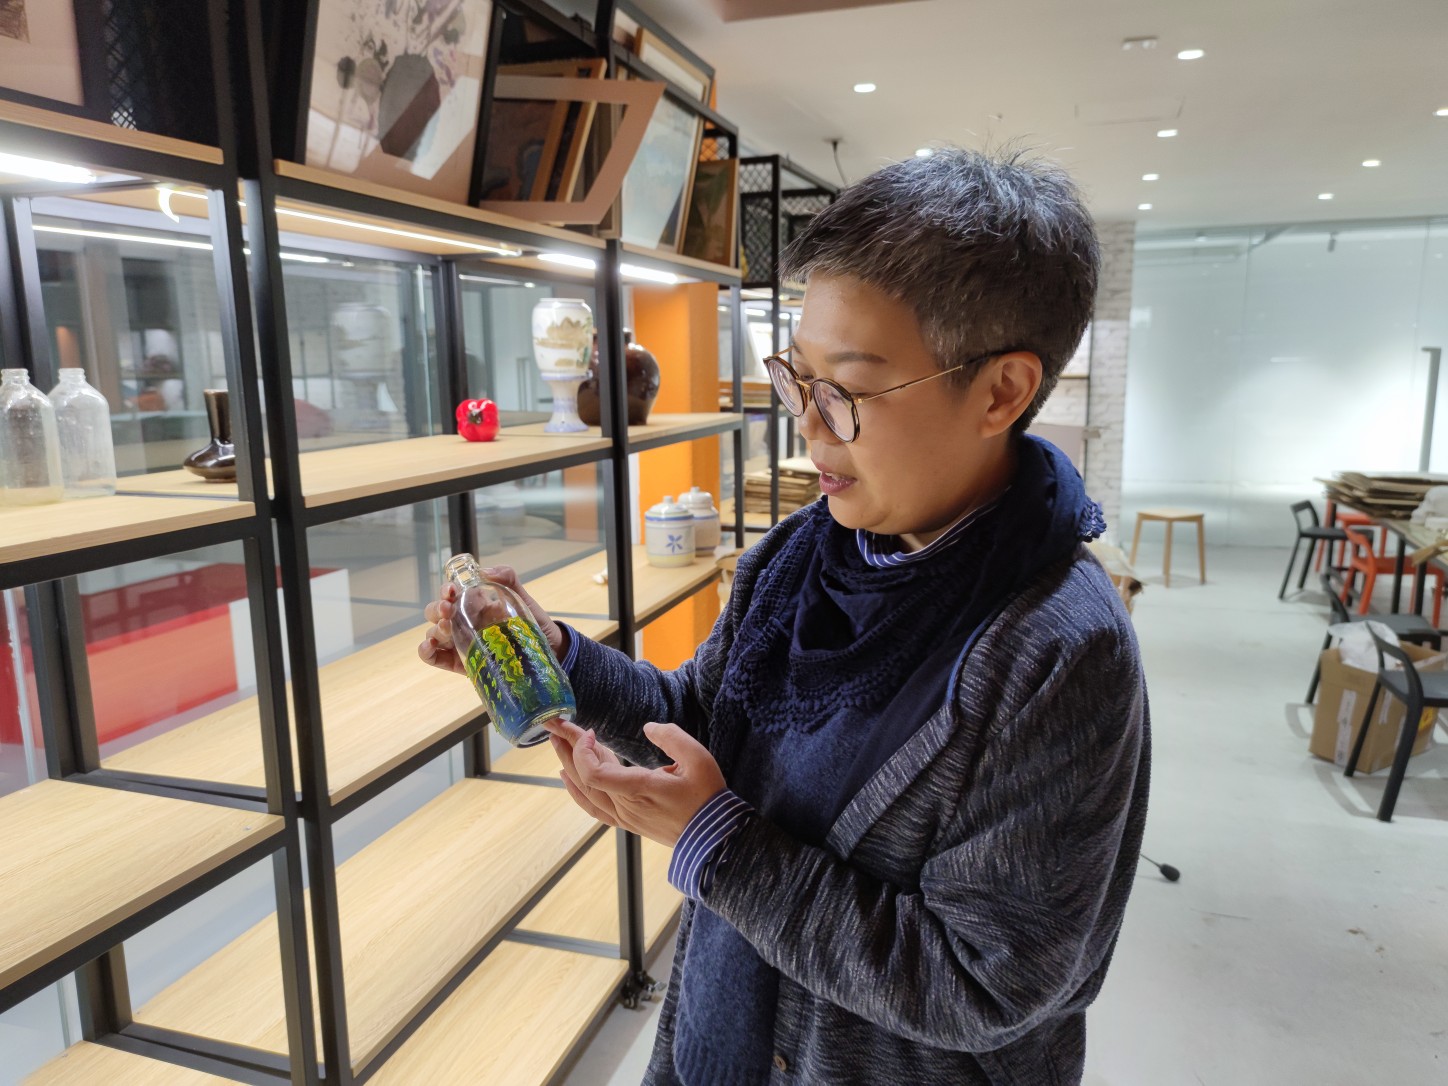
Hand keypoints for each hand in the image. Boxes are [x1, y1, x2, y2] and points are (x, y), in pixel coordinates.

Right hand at [418, 565, 566, 673]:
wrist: (549, 651)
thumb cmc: (533, 623)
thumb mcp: (522, 598)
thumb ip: (508, 580)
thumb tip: (486, 571)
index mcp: (474, 604)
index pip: (450, 594)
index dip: (446, 590)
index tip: (451, 591)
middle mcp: (463, 621)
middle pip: (436, 613)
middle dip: (437, 609)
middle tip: (447, 610)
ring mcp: (460, 642)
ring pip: (434, 633)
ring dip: (435, 630)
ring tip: (447, 630)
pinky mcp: (460, 663)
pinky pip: (436, 657)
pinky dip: (427, 651)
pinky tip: (430, 646)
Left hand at [544, 718, 726, 846]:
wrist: (713, 837)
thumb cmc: (707, 798)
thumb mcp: (698, 759)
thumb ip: (672, 737)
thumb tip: (648, 727)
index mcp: (640, 789)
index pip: (594, 774)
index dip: (584, 751)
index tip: (592, 732)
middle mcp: (626, 805)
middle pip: (583, 779)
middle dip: (567, 749)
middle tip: (556, 727)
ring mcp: (624, 816)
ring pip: (585, 792)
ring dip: (569, 766)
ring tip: (557, 744)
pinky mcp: (627, 822)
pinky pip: (592, 807)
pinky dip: (576, 791)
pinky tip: (567, 778)